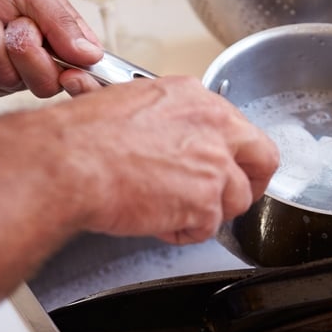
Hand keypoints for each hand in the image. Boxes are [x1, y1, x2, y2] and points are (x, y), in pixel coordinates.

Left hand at [0, 0, 102, 96]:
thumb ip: (62, 24)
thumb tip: (92, 55)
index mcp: (66, 43)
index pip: (89, 77)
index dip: (84, 84)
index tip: (69, 75)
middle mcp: (43, 65)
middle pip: (46, 85)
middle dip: (23, 51)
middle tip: (13, 23)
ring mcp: (12, 76)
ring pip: (7, 81)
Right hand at [52, 76, 278, 242]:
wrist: (69, 162)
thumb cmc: (84, 137)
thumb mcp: (135, 105)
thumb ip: (171, 122)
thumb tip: (177, 139)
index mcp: (198, 100)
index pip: (240, 127)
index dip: (234, 153)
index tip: (228, 164)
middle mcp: (215, 127)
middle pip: (262, 158)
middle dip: (252, 182)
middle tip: (233, 197)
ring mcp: (215, 165)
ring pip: (237, 199)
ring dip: (210, 212)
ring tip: (174, 211)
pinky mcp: (206, 201)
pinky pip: (208, 228)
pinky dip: (185, 231)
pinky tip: (159, 222)